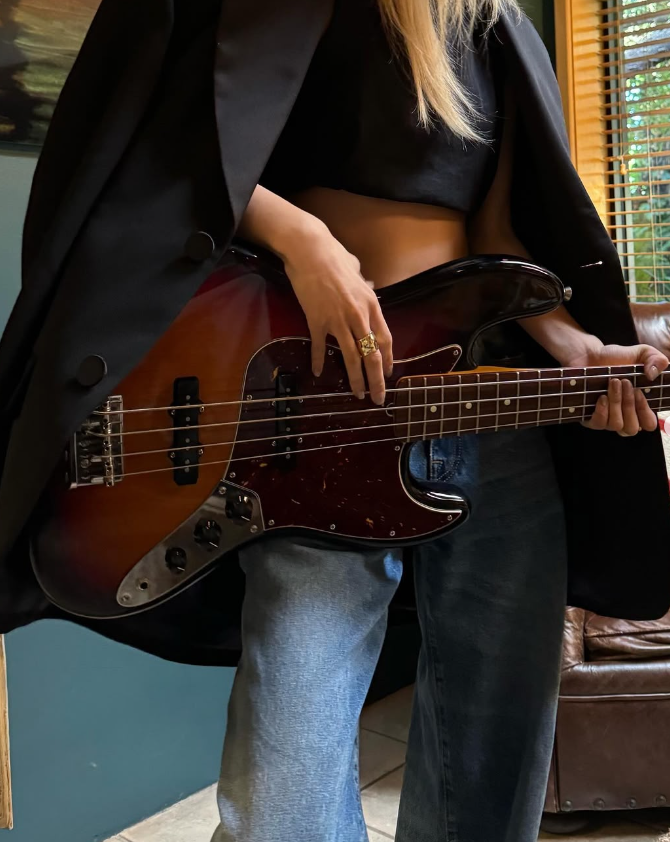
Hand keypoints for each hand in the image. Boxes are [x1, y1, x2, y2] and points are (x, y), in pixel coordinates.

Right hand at [281, 221, 392, 404]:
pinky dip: (318, 361)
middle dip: (377, 380)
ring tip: (357, 394)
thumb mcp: (357, 270)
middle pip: (372, 355)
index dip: (387, 360)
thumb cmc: (333, 256)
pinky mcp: (317, 320)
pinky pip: (319, 346)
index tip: (387, 375)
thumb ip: (364, 283)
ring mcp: (338, 320)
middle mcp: (359, 315)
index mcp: (371, 304)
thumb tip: (367, 284)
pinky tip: (318, 373)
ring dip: (355, 379)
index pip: (385, 339)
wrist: (310, 250)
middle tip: (378, 398)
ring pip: (351, 357)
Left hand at [565, 343, 667, 435]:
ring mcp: (606, 419)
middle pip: (632, 428)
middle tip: (625, 383)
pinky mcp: (589, 418)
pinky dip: (602, 410)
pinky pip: (599, 424)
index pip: (648, 424)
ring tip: (613, 382)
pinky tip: (602, 396)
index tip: (640, 392)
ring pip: (616, 424)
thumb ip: (655, 359)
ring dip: (616, 402)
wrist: (590, 356)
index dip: (646, 414)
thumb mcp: (641, 353)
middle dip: (630, 405)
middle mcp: (623, 416)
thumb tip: (654, 374)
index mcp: (639, 407)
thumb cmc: (616, 358)